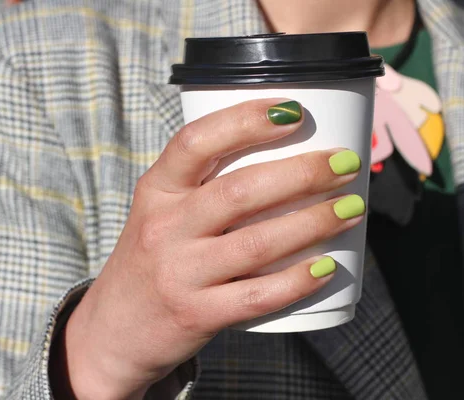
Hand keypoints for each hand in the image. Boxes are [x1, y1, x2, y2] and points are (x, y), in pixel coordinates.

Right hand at [53, 99, 364, 398]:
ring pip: (257, 243)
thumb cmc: (151, 260)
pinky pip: (257, 296)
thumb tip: (286, 164)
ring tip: (351, 209)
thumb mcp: (160, 213)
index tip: (294, 111)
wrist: (112, 331)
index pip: (196, 142)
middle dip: (303, 173)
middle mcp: (164, 227)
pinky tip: (329, 266)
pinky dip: (298, 280)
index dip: (246, 120)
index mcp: (156, 191)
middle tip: (346, 163)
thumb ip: (204, 189)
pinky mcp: (196, 314)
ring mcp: (180, 273)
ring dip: (313, 222)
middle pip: (240, 191)